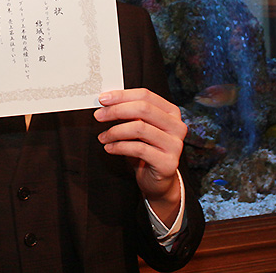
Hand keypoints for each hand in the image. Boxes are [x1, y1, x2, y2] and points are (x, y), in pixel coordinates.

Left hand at [94, 88, 185, 225]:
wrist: (157, 179)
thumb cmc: (146, 148)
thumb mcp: (138, 126)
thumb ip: (128, 112)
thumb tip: (106, 101)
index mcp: (171, 112)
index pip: (145, 95)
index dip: (122, 95)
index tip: (103, 99)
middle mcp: (177, 126)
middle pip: (143, 109)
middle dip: (116, 110)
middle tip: (98, 116)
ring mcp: (175, 145)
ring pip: (139, 128)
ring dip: (115, 131)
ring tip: (102, 137)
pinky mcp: (168, 162)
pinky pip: (138, 149)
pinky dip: (119, 147)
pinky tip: (109, 148)